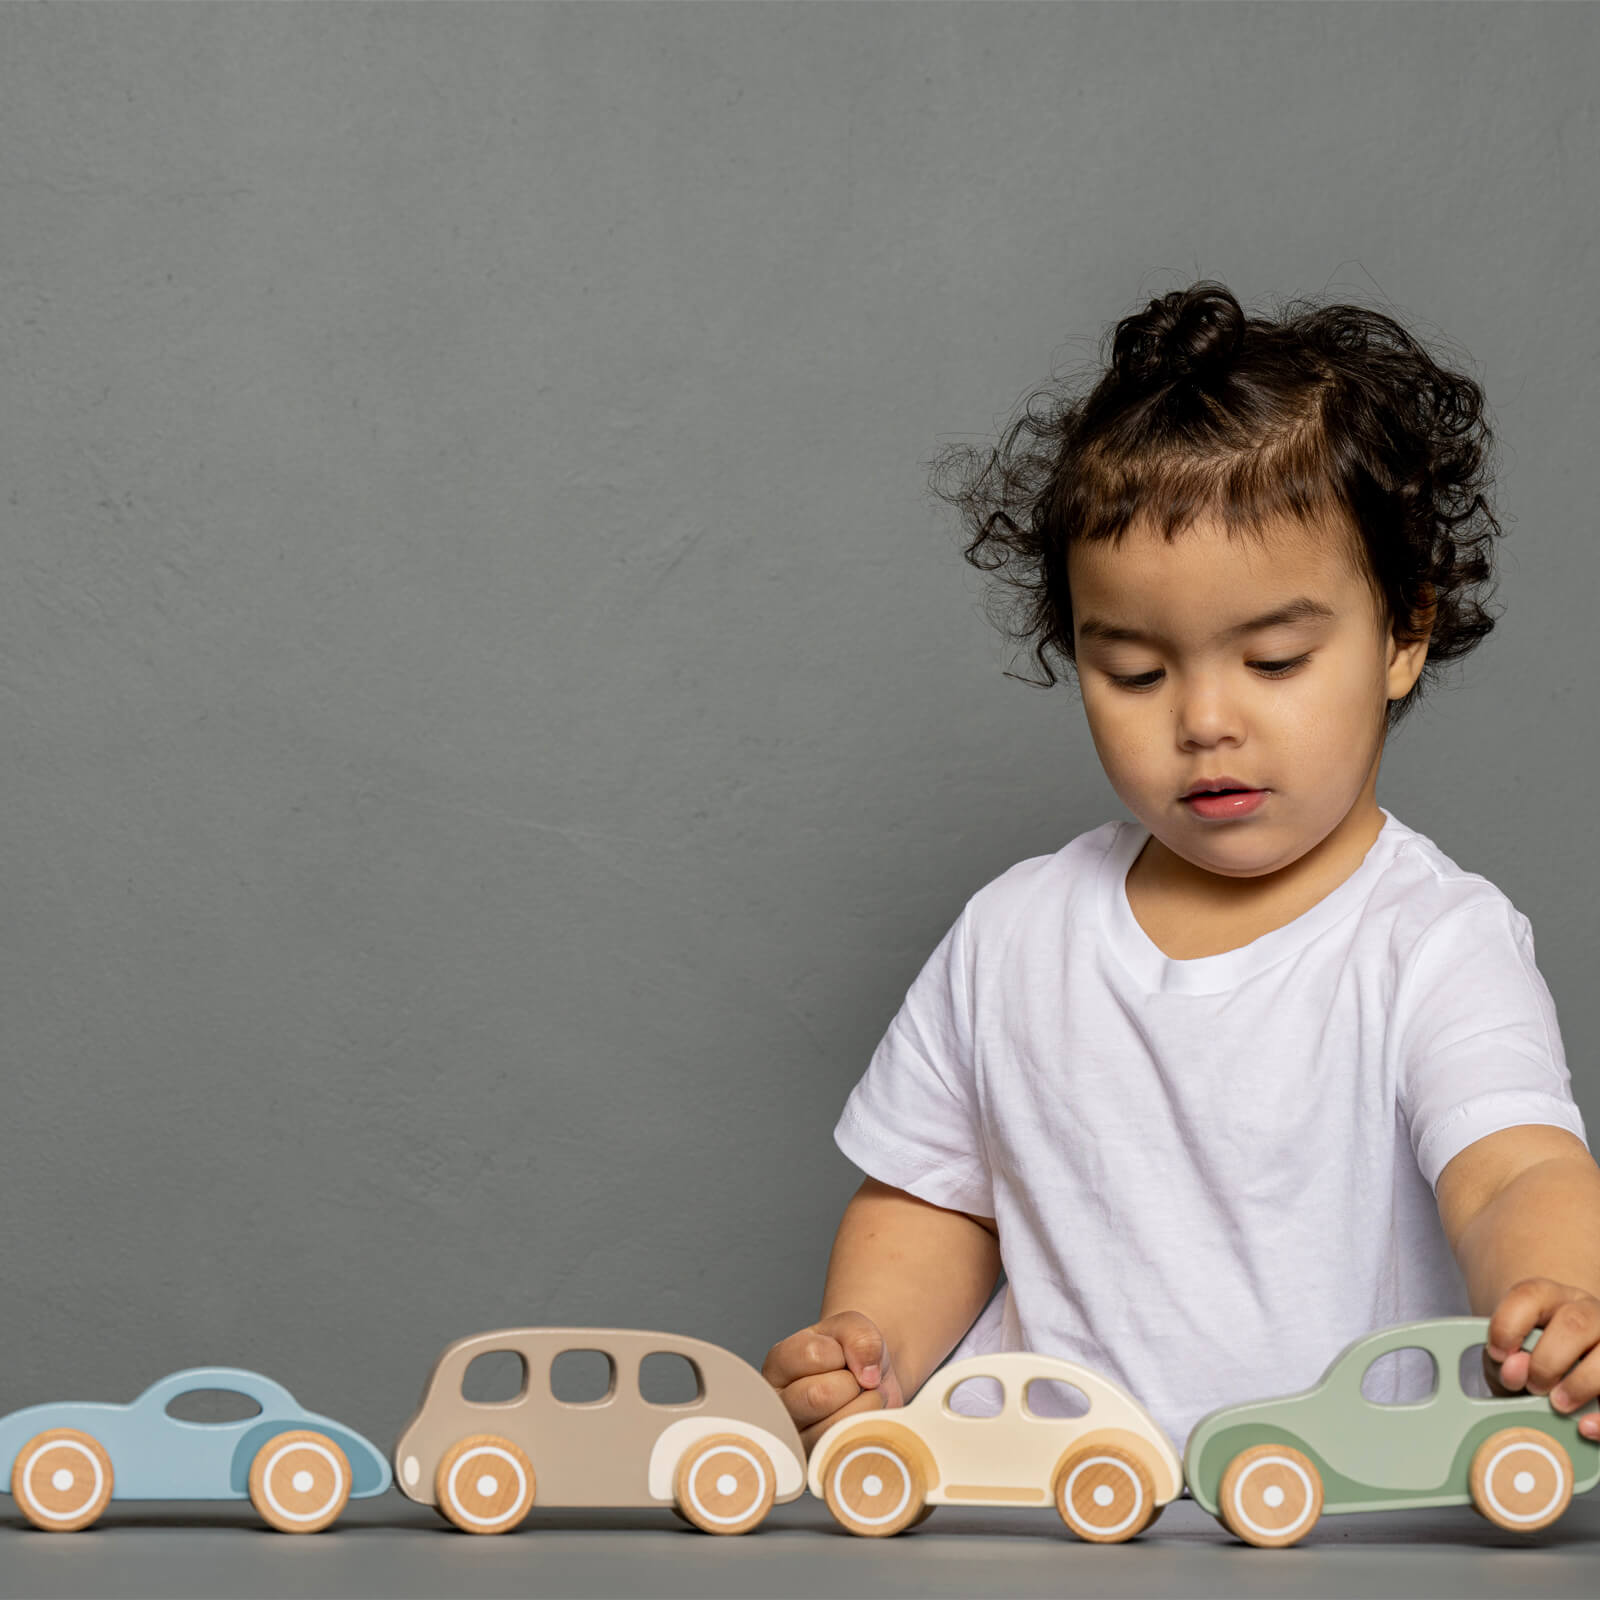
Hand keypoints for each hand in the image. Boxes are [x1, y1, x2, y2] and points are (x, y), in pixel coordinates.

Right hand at [761, 1310, 904, 1454]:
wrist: (869, 1384)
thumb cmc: (852, 1356)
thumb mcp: (853, 1328)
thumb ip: (860, 1336)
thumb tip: (868, 1375)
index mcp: (779, 1365)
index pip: (813, 1355)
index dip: (842, 1352)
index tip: (842, 1355)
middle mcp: (779, 1405)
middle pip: (819, 1395)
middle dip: (852, 1383)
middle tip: (855, 1382)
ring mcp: (797, 1440)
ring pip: (834, 1429)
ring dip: (864, 1408)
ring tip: (861, 1401)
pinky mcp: (819, 1465)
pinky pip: (847, 1454)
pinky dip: (868, 1433)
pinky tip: (863, 1423)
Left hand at [1483, 1277, 1599, 1441]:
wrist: (1560, 1367)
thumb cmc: (1529, 1358)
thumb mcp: (1508, 1357)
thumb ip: (1503, 1362)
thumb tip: (1514, 1370)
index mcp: (1548, 1297)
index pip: (1529, 1295)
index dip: (1508, 1326)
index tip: (1498, 1355)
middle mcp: (1585, 1311)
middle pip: (1574, 1324)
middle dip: (1548, 1360)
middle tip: (1534, 1386)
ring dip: (1581, 1383)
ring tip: (1558, 1405)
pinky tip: (1585, 1427)